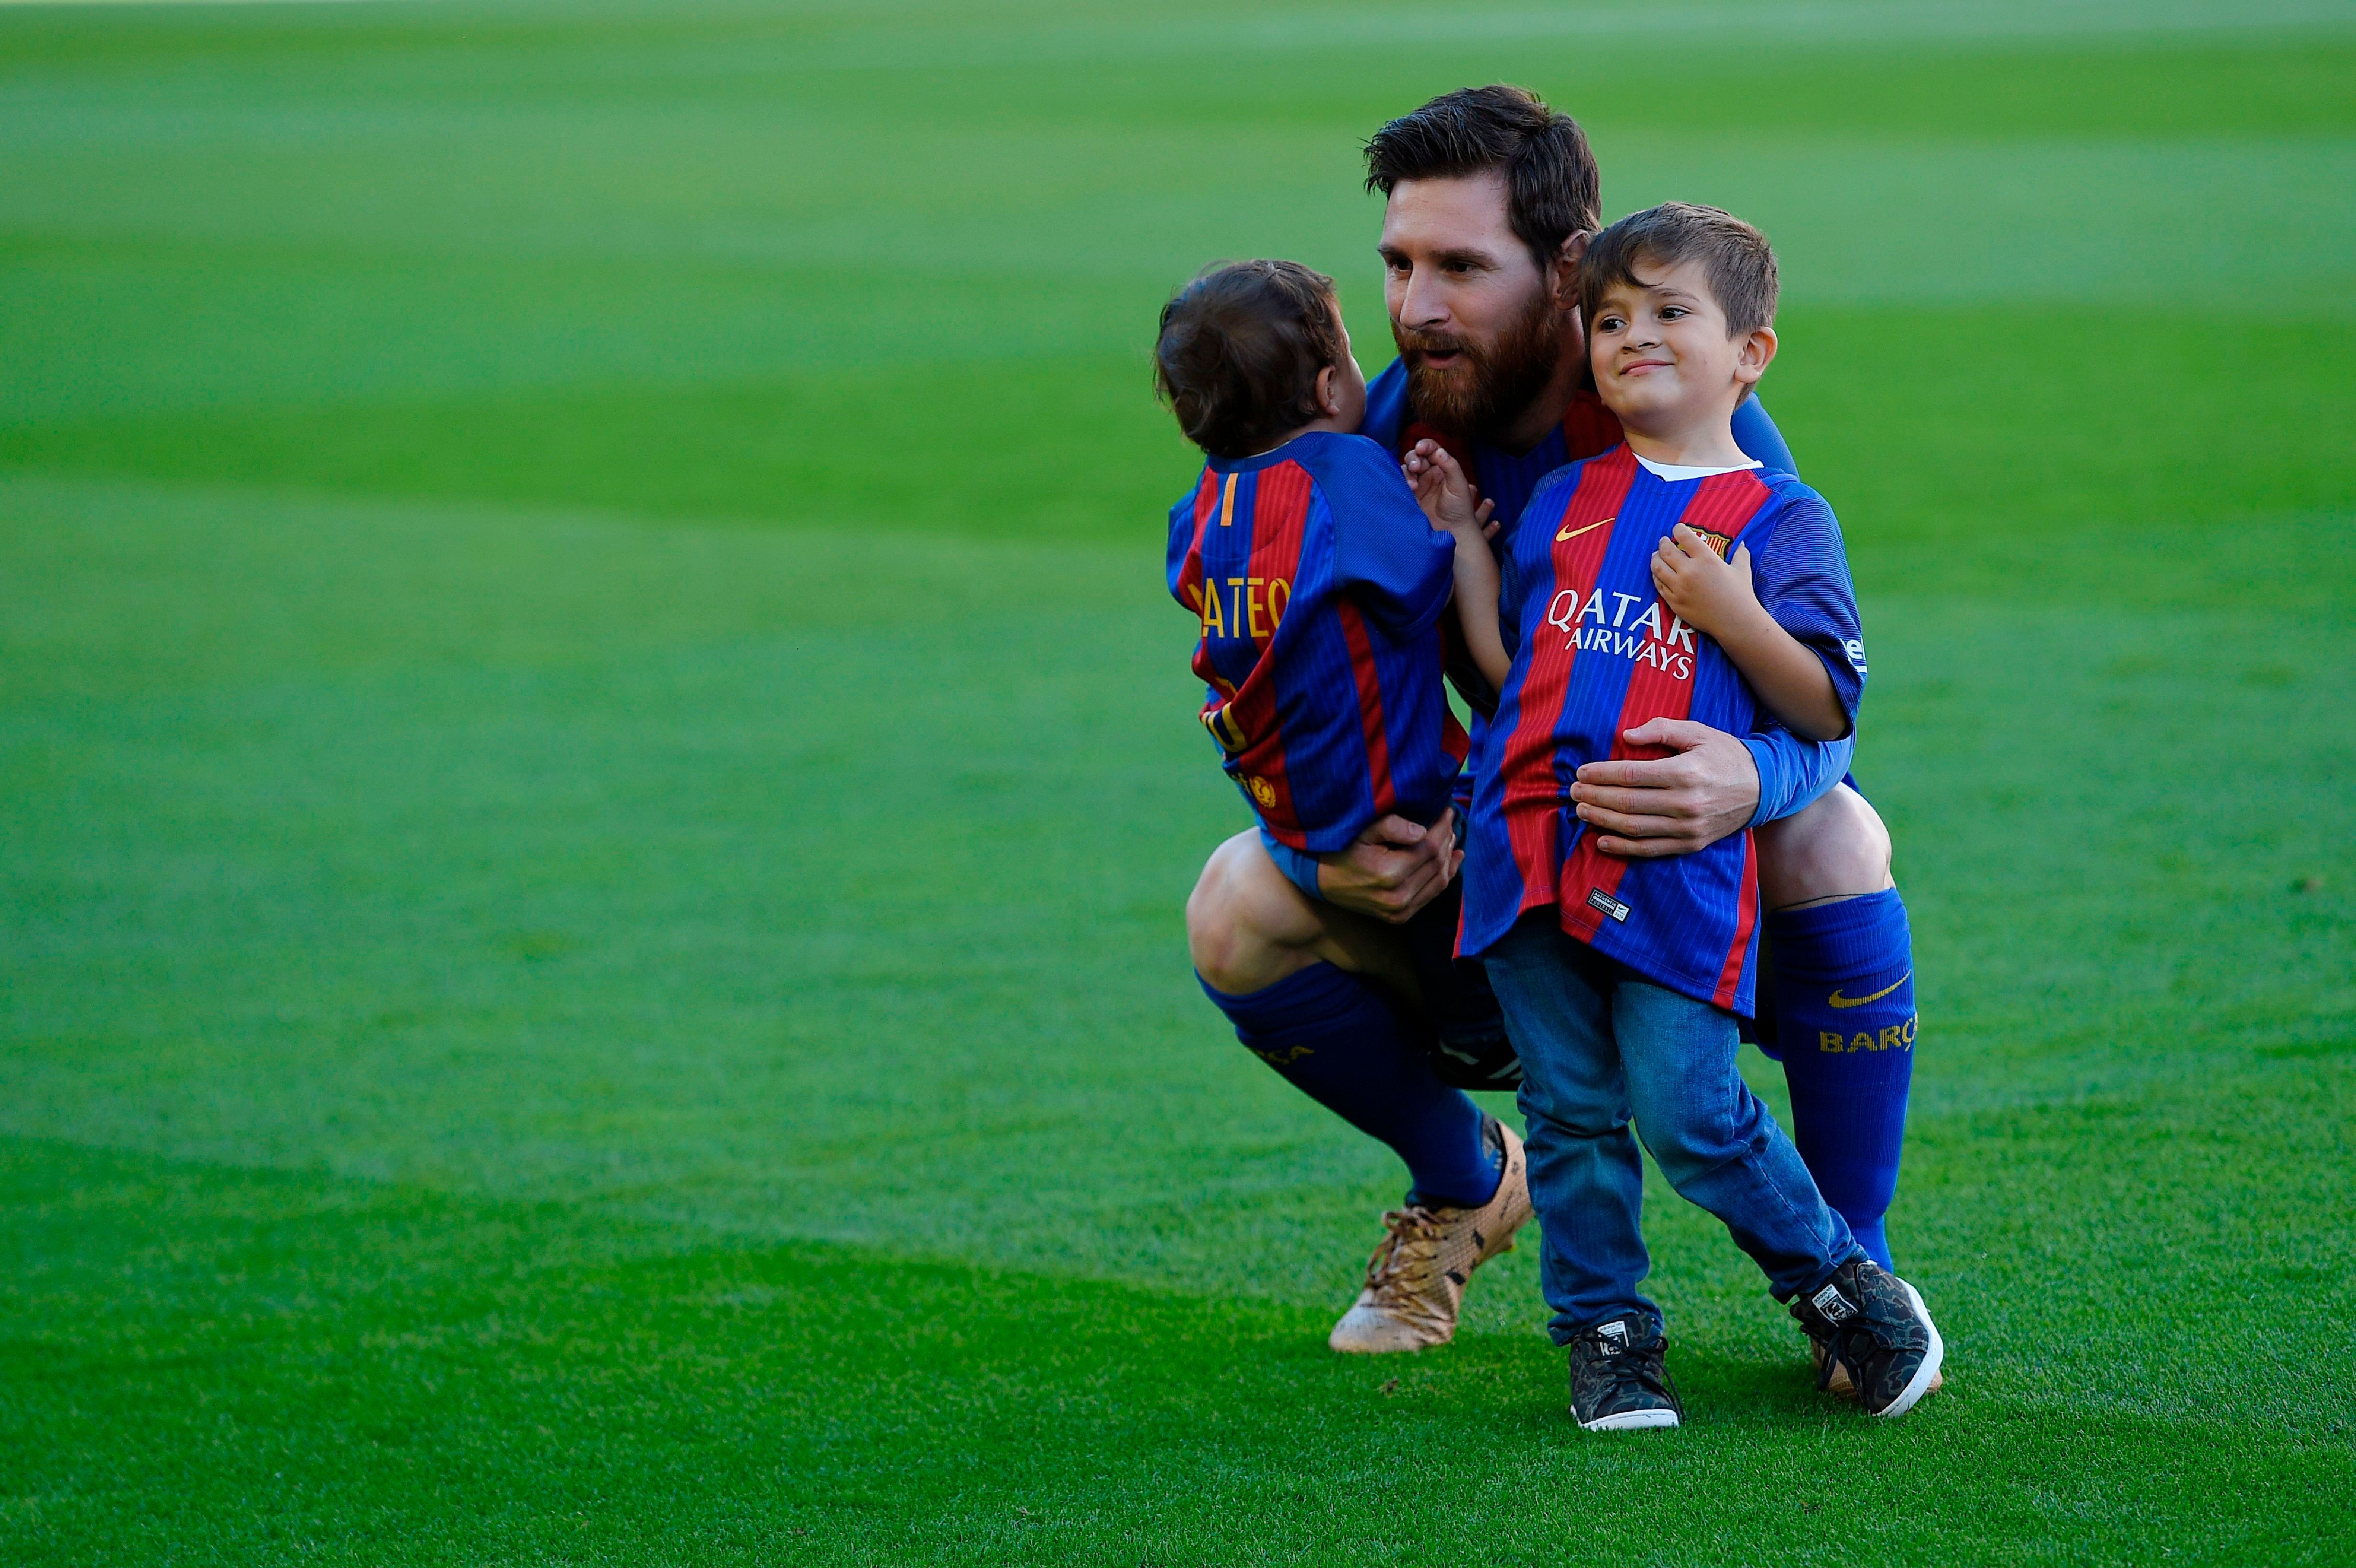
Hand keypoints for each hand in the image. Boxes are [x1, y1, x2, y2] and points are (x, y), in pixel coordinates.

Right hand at [1314, 808, 1460, 922]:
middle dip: (1447, 840)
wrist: (1320, 881)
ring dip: (1449, 858)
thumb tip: (1422, 831)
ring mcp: (1400, 911)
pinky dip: (1444, 877)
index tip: (1447, 811)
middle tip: (1449, 822)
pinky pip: (1431, 895)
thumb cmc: (1340, 850)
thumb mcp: (1361, 832)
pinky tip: (1452, 862)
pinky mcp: (1400, 917)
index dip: (1442, 827)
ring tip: (1452, 838)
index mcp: (1390, 873)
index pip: (1429, 846)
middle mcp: (1399, 897)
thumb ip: (1391, 826)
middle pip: (1437, 863)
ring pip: (1439, 881)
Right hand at [1403, 440, 1492, 539]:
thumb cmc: (1460, 510)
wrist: (1452, 533)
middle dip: (1414, 458)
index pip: (1432, 450)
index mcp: (1443, 468)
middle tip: (1417, 467)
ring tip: (1414, 483)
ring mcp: (1419, 485)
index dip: (1425, 445)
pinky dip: (1404, 482)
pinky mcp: (1410, 496)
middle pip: (1417, 457)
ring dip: (1408, 471)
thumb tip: (1438, 451)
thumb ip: (1450, 466)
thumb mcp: (1459, 485)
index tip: (1421, 447)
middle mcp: (1430, 474)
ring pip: (1407, 469)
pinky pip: (1402, 483)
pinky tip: (1411, 489)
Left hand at [1568, 720, 1758, 857]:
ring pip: (1634, 827)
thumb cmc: (1725, 755)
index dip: (1601, 775)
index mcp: (1685, 772)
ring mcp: (1688, 827)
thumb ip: (1661, 728)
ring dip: (1602, 821)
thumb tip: (1626, 735)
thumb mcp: (1698, 732)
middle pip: (1627, 802)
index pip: (1630, 775)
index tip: (1581, 772)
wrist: (1763, 788)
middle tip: (1573, 792)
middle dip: (1595, 797)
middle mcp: (1685, 803)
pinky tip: (1603, 841)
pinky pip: (1650, 849)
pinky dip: (1624, 848)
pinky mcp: (1691, 844)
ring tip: (1582, 811)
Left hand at [1651, 523, 1755, 640]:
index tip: (1677, 528)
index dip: (1678, 530)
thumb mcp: (1742, 570)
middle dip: (1663, 543)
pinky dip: (1657, 577)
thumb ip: (1740, 553)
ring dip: (1655, 559)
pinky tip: (1658, 574)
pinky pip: (1659, 585)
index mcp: (1706, 559)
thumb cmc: (1740, 594)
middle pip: (1666, 551)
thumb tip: (1741, 543)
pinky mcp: (1674, 602)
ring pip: (1658, 568)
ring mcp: (1679, 588)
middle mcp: (1689, 571)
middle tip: (1663, 541)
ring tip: (1656, 556)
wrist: (1735, 622)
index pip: (1685, 537)